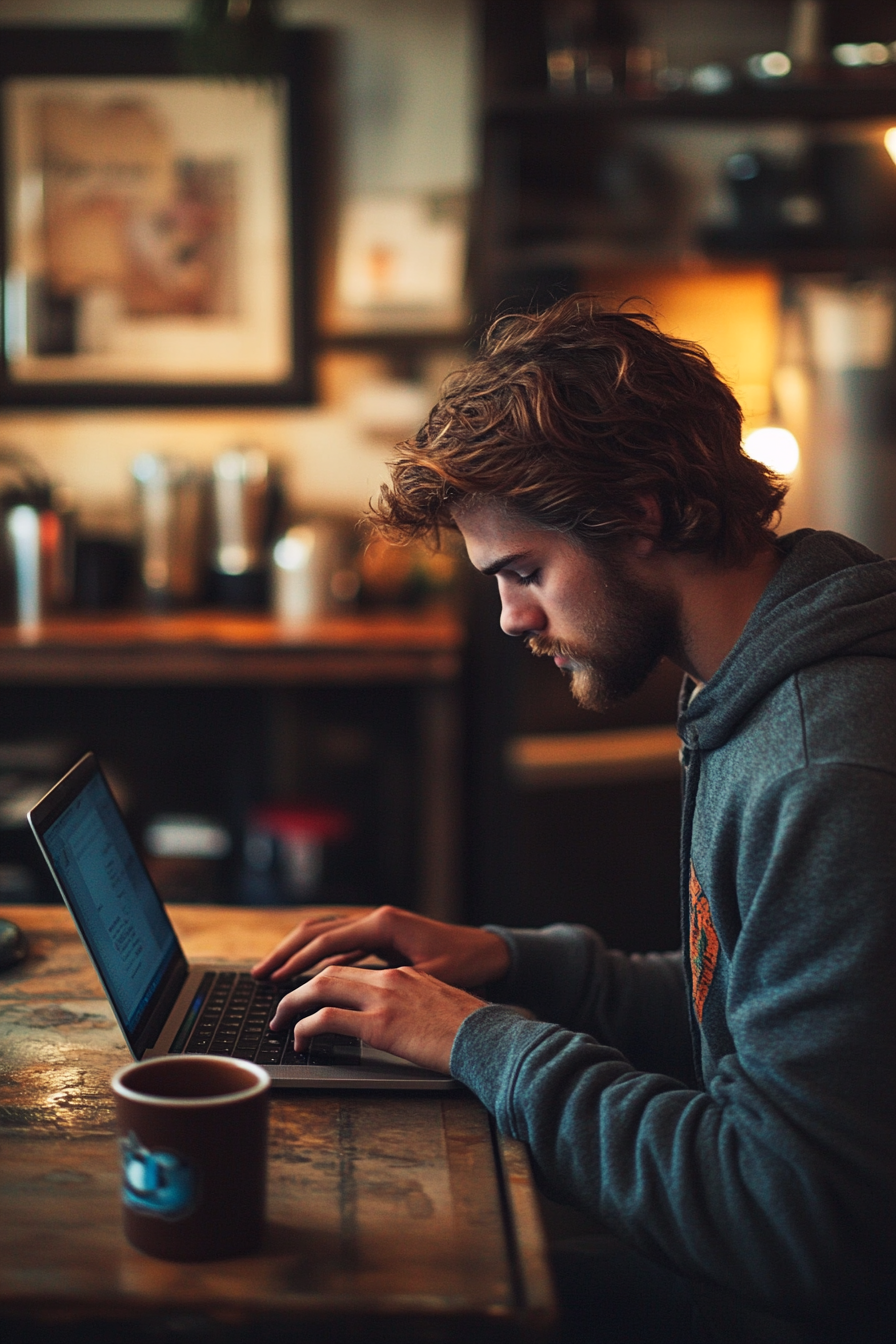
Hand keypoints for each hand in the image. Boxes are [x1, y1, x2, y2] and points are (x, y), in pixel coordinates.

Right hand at [251, 904, 510, 987]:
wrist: (490, 953)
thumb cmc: (465, 965)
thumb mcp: (427, 978)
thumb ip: (389, 983)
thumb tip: (351, 996)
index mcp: (383, 924)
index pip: (327, 941)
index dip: (296, 961)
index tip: (273, 979)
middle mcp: (376, 918)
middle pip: (318, 930)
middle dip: (286, 951)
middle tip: (259, 974)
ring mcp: (378, 925)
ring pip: (327, 934)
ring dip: (298, 952)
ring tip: (273, 972)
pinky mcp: (383, 936)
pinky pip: (342, 943)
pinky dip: (319, 956)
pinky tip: (306, 972)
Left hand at [268, 964, 485, 1073]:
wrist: (491, 1039)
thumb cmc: (472, 1031)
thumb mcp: (438, 1008)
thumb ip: (412, 1007)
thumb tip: (396, 1024)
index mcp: (403, 974)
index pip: (351, 969)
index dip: (322, 981)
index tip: (307, 994)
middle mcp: (390, 978)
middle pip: (329, 973)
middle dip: (298, 989)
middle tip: (282, 1008)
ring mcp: (384, 998)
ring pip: (320, 989)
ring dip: (293, 1005)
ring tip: (281, 1023)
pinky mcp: (380, 1024)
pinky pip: (328, 1020)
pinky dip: (306, 1028)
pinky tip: (301, 1040)